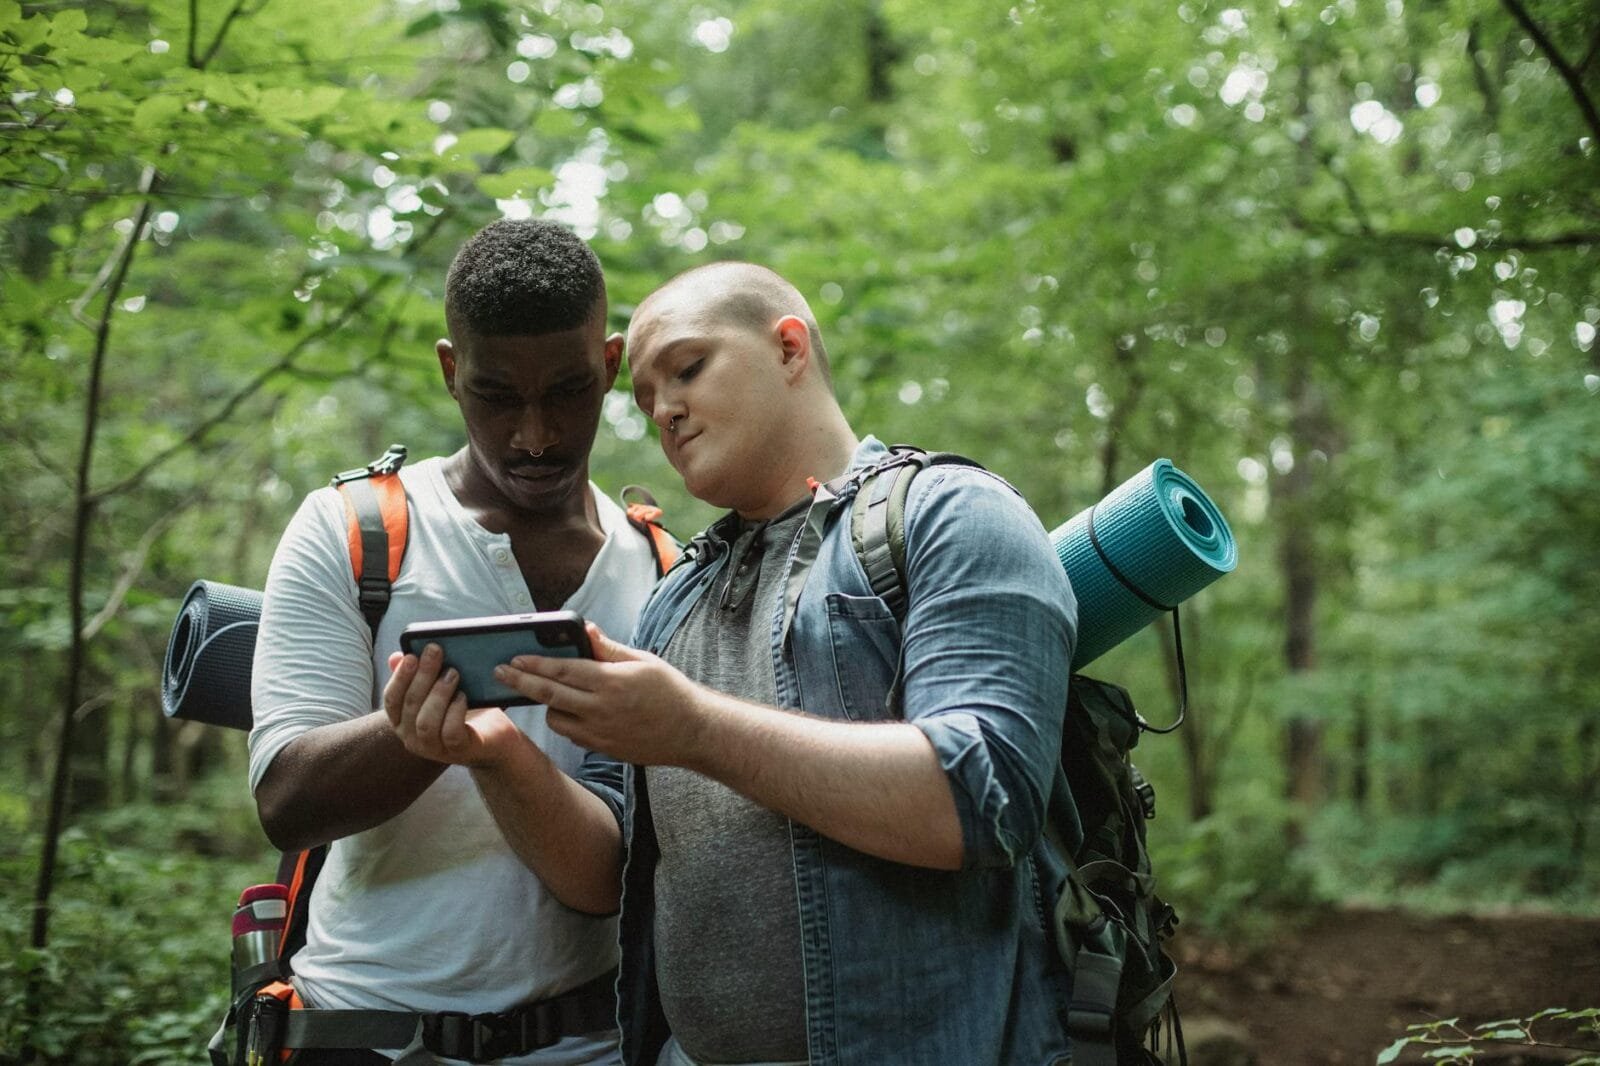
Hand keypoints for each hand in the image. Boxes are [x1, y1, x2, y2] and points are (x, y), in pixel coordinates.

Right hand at [383, 644, 522, 766]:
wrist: (493, 738)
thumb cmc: (461, 711)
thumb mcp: (438, 690)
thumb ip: (417, 676)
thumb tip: (397, 657)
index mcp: (402, 721)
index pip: (391, 700)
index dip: (399, 677)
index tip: (411, 656)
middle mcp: (412, 738)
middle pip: (410, 706)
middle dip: (422, 676)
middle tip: (436, 652)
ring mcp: (433, 748)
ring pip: (426, 722)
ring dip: (438, 694)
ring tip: (453, 673)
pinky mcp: (457, 751)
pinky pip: (450, 733)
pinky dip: (455, 712)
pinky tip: (463, 697)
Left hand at [495, 623, 706, 765]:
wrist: (691, 731)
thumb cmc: (669, 691)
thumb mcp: (642, 661)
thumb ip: (608, 648)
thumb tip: (584, 630)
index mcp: (611, 682)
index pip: (563, 670)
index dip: (535, 663)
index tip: (514, 658)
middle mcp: (601, 709)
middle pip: (549, 695)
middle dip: (522, 682)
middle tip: (501, 673)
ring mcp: (600, 732)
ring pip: (556, 719)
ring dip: (547, 704)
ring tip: (548, 692)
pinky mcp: (603, 748)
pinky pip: (572, 735)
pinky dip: (566, 721)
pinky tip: (571, 711)